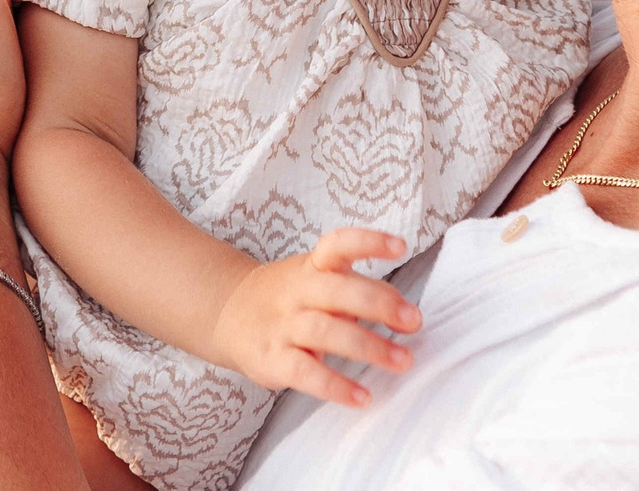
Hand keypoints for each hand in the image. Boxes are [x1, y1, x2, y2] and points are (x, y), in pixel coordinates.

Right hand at [208, 229, 420, 407]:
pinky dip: (336, 386)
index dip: (369, 242)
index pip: (338, 244)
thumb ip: (355, 293)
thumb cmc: (288, 299)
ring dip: (369, 346)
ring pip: (326, 332)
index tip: (400, 246)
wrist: (225, 313)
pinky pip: (306, 373)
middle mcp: (298, 292)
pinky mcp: (272, 359)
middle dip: (380, 303)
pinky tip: (362, 396)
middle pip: (339, 290)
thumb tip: (405, 316)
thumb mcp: (314, 281)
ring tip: (402, 361)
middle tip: (414, 320)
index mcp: (312, 267)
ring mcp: (283, 325)